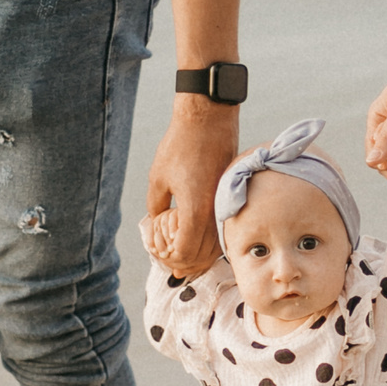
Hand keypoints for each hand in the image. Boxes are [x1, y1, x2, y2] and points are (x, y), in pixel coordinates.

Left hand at [146, 97, 239, 273]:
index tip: (160, 256)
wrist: (209, 121)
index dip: (171, 259)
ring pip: (215, 247)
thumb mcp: (157, 178)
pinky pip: (222, 233)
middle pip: (201, 255)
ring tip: (183, 259)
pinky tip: (198, 243)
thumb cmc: (180, 145)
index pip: (184, 251)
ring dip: (199, 257)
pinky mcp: (230, 200)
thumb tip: (157, 226)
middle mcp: (214, 213)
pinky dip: (210, 244)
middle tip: (170, 264)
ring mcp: (225, 207)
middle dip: (184, 263)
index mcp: (194, 210)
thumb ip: (156, 207)